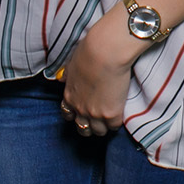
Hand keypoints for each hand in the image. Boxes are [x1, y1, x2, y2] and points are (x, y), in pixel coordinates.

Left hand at [60, 11, 139, 138]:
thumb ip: (67, 74)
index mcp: (69, 96)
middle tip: (98, 119)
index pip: (68, 115)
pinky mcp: (111, 113)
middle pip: (82, 128)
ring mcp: (94, 113)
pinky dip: (117, 122)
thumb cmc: (90, 51)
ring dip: (104, 126)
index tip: (84, 110)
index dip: (76, 114)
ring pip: (98, 132)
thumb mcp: (72, 63)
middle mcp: (79, 108)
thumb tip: (62, 78)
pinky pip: (114, 126)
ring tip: (111, 120)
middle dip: (89, 126)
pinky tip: (121, 114)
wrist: (105, 52)